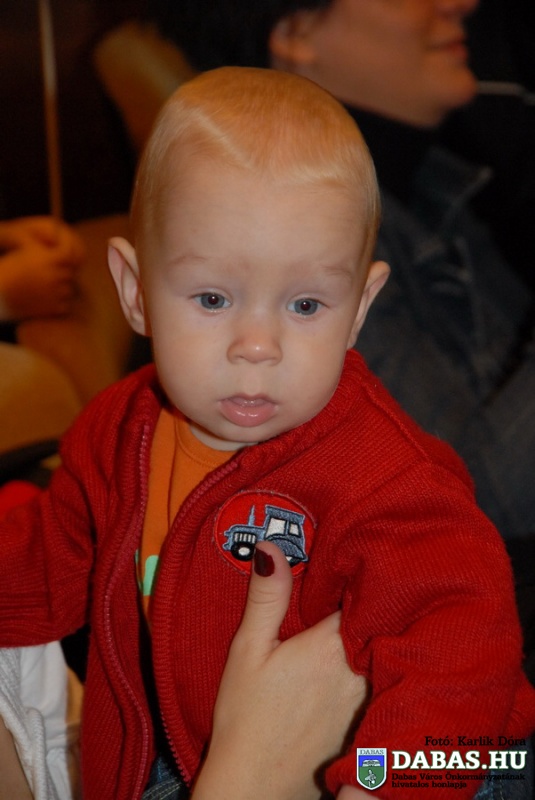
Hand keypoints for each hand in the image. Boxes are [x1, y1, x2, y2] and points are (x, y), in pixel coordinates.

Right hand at [0, 217, 84, 320]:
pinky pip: (64, 305)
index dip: (67, 258)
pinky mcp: (53, 307)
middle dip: (61, 274)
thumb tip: (62, 243)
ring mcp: (55, 293)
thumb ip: (46, 248)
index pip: (69, 254)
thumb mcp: (26, 252)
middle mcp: (54, 275)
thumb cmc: (11, 269)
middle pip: (69, 273)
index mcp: (48, 259)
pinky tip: (45, 300)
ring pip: (68, 289)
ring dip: (60, 289)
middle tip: (49, 276)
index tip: (62, 261)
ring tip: (44, 288)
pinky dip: (57, 303)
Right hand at [192, 542, 367, 799]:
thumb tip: (271, 546)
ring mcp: (371, 703)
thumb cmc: (245, 719)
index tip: (361, 561)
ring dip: (386, 635)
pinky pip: (389, 684)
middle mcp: (360, 672)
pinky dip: (387, 668)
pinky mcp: (372, 727)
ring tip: (384, 618)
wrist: (255, 790)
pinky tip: (379, 663)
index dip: (363, 578)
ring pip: (389, 654)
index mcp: (330, 647)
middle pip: (382, 625)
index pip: (363, 597)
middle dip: (379, 604)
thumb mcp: (247, 651)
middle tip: (376, 585)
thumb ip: (266, 598)